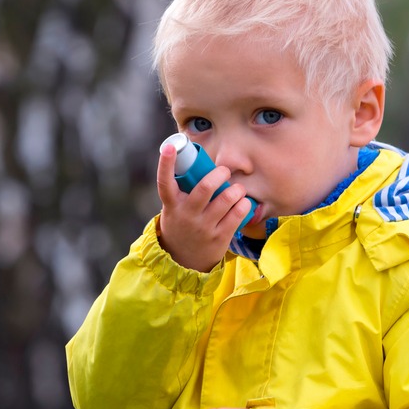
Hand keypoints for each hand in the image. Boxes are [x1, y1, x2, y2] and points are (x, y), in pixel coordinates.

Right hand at [157, 144, 251, 271]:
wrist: (183, 261)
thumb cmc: (181, 224)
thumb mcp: (174, 209)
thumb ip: (183, 190)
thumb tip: (197, 162)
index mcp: (172, 205)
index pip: (165, 182)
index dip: (165, 163)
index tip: (170, 146)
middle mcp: (187, 215)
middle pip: (205, 188)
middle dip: (219, 174)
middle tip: (224, 172)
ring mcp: (203, 227)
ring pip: (226, 199)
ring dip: (236, 189)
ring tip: (237, 189)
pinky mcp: (219, 237)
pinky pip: (237, 214)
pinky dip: (244, 204)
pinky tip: (243, 202)